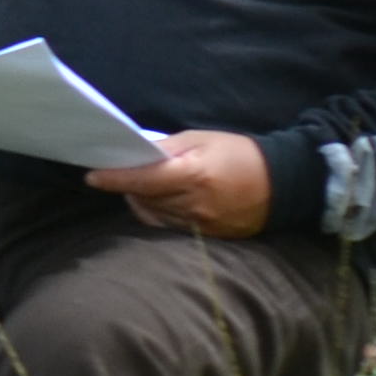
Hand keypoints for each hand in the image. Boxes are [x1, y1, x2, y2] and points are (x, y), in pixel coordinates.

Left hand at [89, 130, 272, 237]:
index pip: (143, 180)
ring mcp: (198, 223)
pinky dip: (155, 212)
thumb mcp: (205, 139)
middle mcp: (193, 204)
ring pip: (152, 214)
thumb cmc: (241, 154)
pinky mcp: (203, 236)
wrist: (283, 184)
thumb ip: (169, 148)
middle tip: (120, 171)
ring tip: (140, 184)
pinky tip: (155, 200)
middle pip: (144, 198)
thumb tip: (138, 153)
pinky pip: (167, 225)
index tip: (92, 176)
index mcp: (194, 175)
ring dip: (140, 199)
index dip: (115, 179)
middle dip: (127, 186)